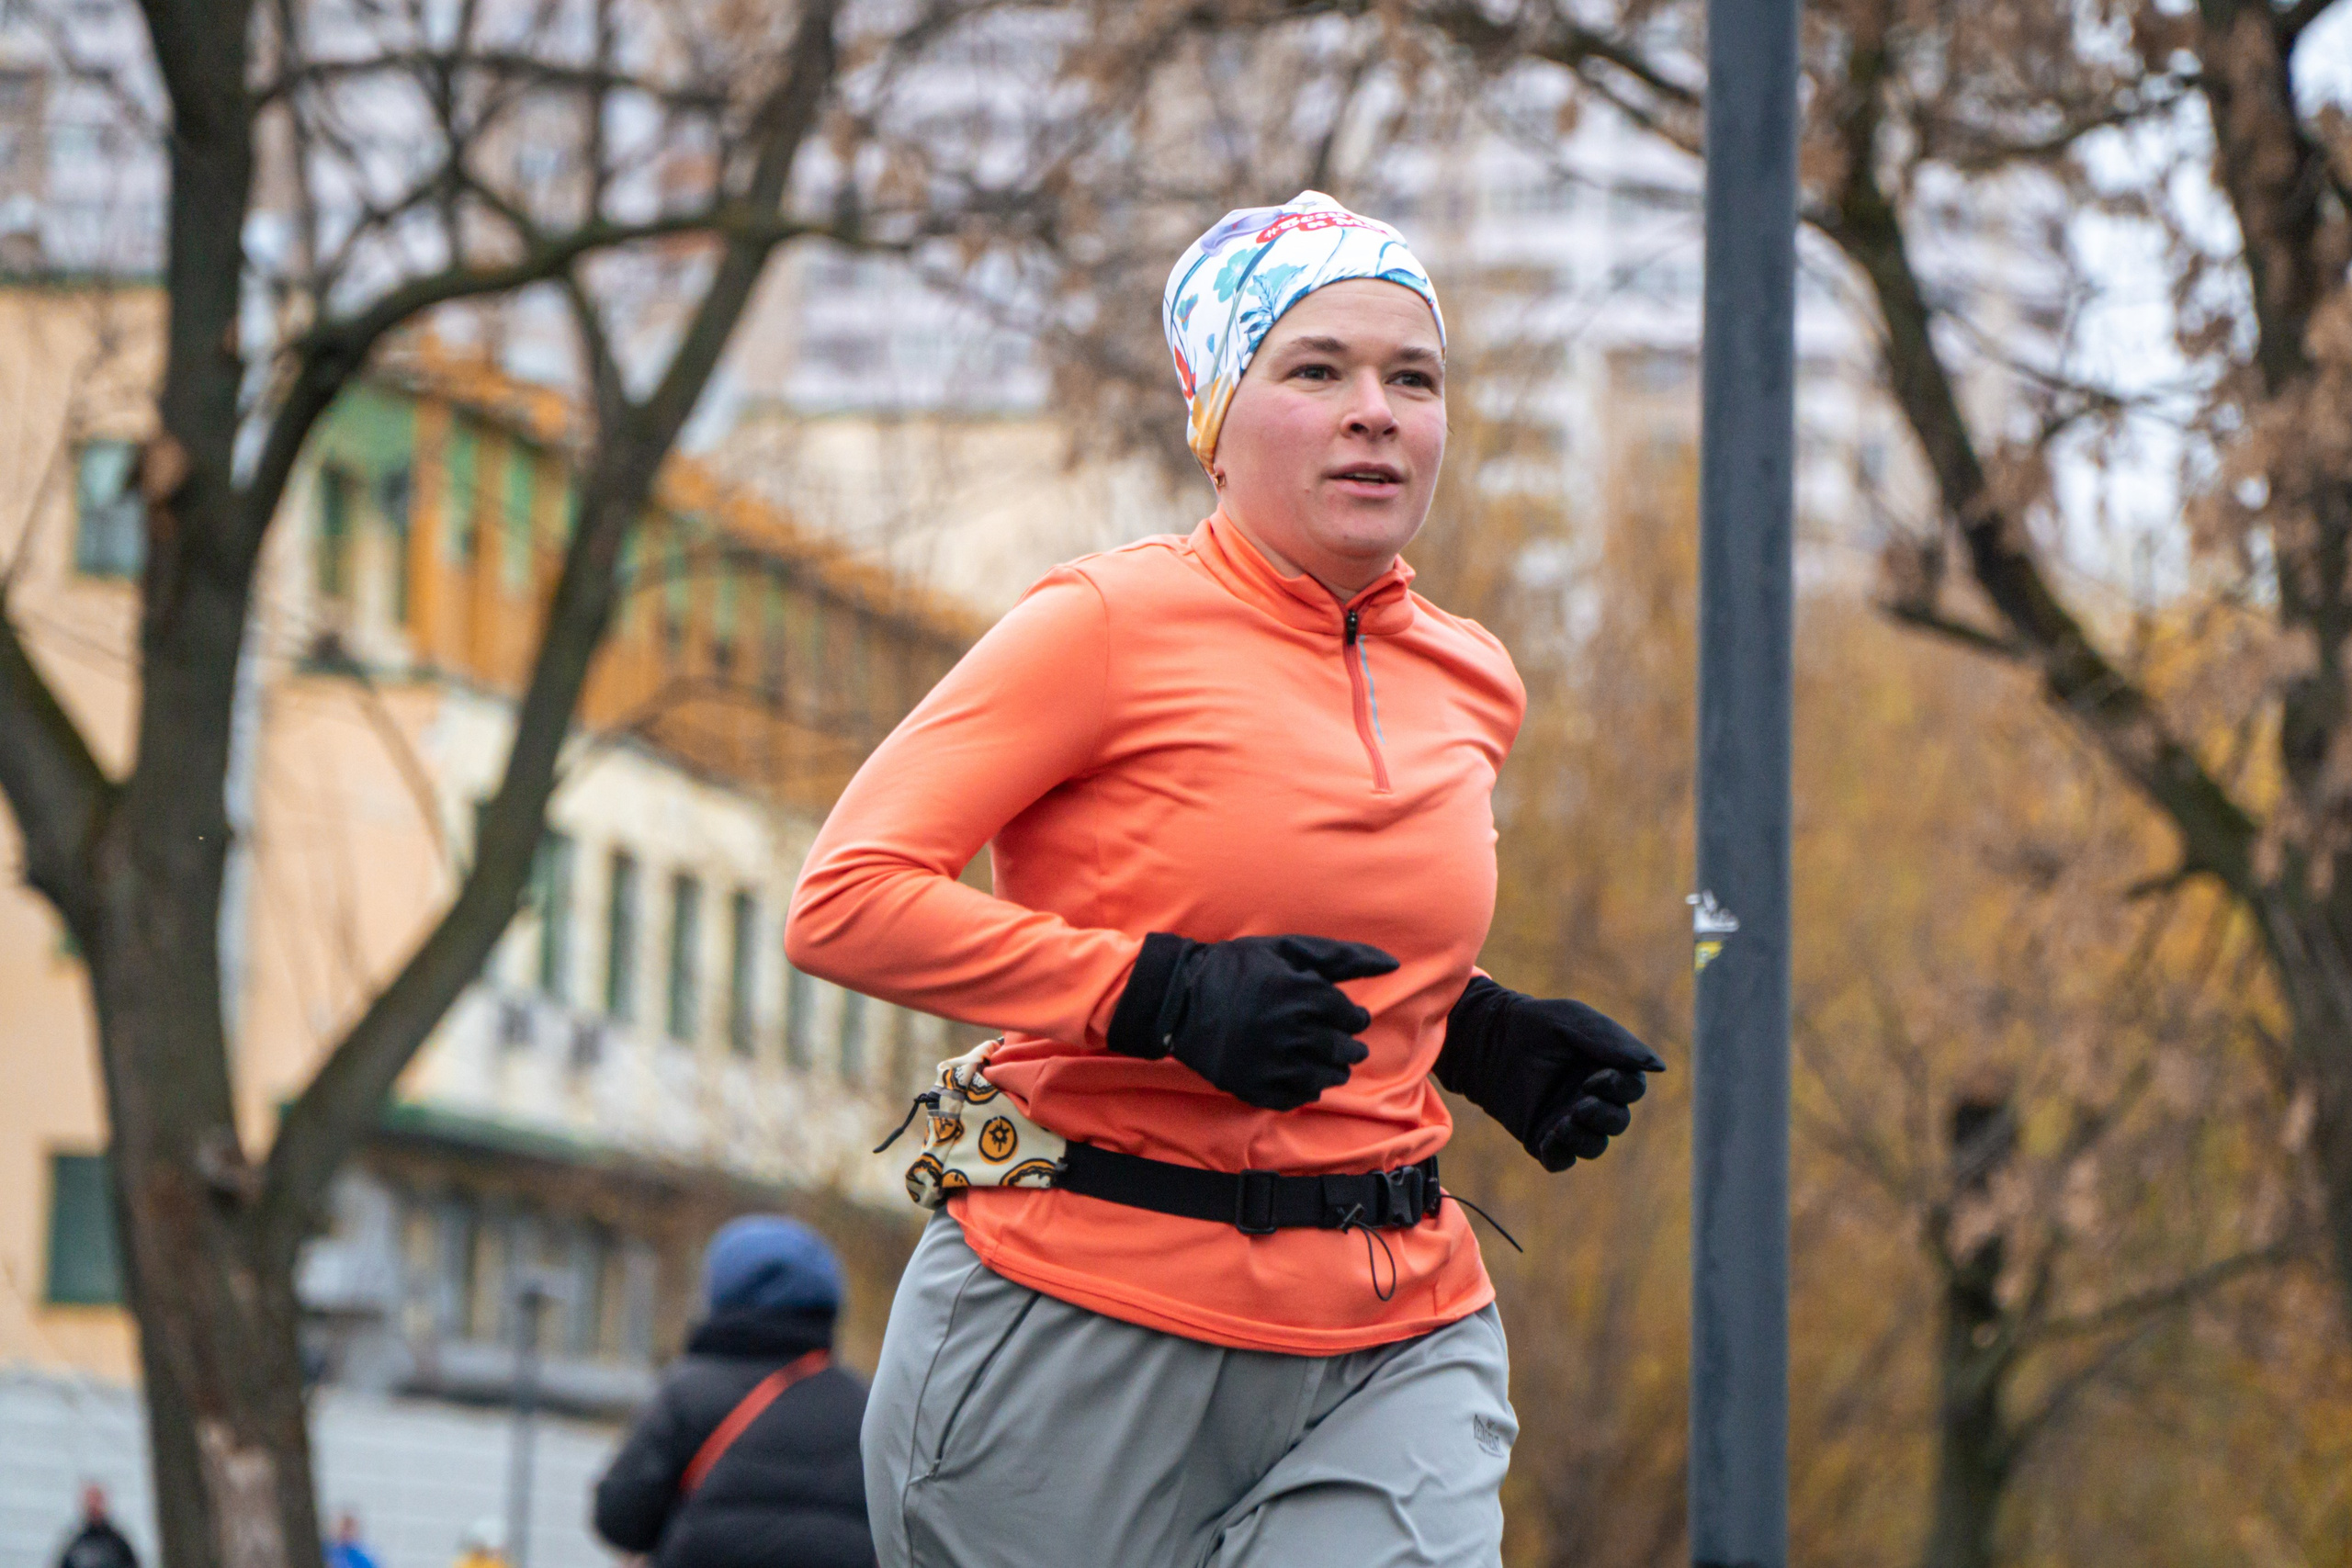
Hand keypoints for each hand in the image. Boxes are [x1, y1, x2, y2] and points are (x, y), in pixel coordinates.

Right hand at [1107, 932, 1398, 1109]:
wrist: (1180, 998)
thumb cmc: (1238, 967)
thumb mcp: (1288, 949)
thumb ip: (1343, 956)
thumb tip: (1393, 964)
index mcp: (1300, 994)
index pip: (1352, 1017)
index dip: (1352, 1017)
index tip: (1343, 1016)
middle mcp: (1289, 1031)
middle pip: (1344, 1051)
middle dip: (1347, 1046)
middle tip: (1335, 1040)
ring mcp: (1270, 1063)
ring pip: (1326, 1079)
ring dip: (1330, 1069)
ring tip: (1318, 1057)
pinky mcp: (1253, 1087)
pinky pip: (1297, 1099)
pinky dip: (1303, 1089)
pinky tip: (1294, 1072)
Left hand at [1437, 978, 1665, 1170]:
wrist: (1485, 1039)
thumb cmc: (1533, 1024)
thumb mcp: (1574, 1022)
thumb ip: (1614, 1042)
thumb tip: (1658, 1068)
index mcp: (1605, 1070)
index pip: (1631, 1089)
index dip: (1621, 1088)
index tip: (1597, 1077)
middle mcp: (1590, 1097)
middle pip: (1617, 1122)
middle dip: (1605, 1116)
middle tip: (1581, 1102)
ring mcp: (1566, 1120)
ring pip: (1593, 1146)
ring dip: (1585, 1137)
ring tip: (1564, 1121)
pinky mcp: (1540, 1136)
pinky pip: (1559, 1160)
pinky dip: (1560, 1154)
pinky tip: (1550, 1136)